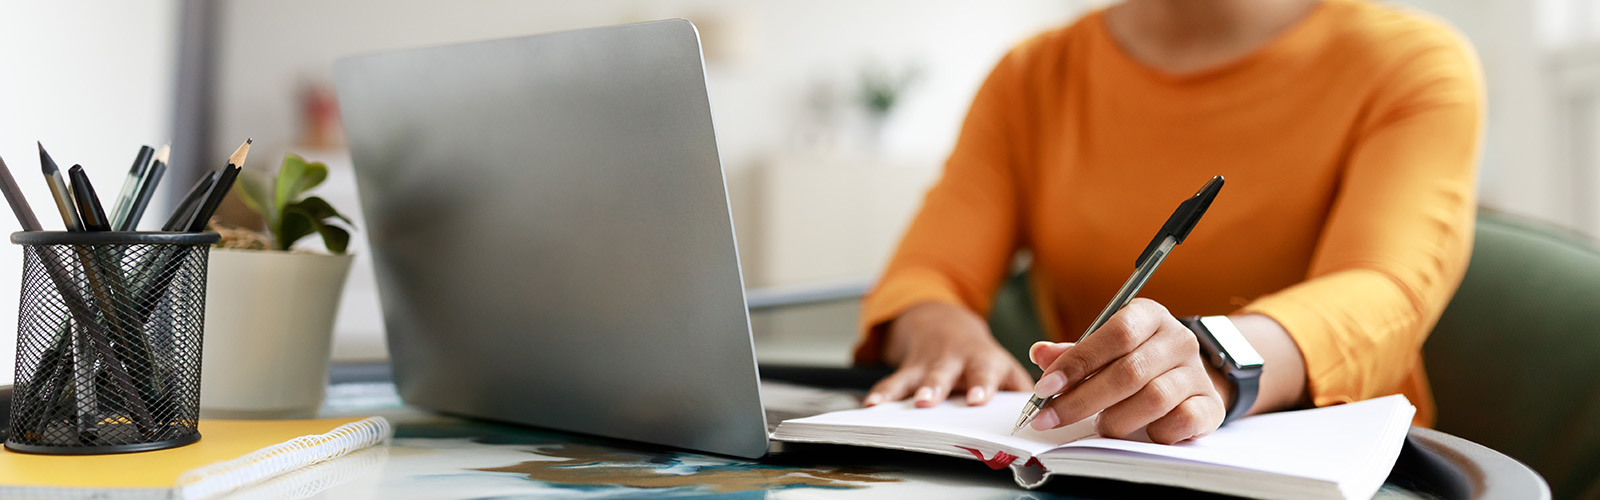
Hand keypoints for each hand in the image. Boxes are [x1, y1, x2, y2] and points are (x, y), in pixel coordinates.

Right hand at [865, 302, 1033, 407]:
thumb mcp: (1005, 364)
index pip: (985, 372)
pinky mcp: (908, 367)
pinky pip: (893, 380)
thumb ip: (1021, 387)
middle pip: (944, 373)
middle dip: (936, 387)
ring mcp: (929, 363)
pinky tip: (872, 405)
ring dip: (909, 390)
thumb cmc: (980, 356)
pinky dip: (882, 392)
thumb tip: (1045, 409)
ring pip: (917, 377)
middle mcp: (955, 359)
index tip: (977, 400)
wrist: (944, 323)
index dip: (981, 385)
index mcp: (984, 359)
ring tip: (903, 404)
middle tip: (928, 402)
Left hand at [1027, 298, 1226, 443]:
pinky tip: (1139, 432)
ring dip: (1116, 419)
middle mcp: (1177, 339)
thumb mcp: (1104, 348)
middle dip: (1081, 401)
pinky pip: (1181, 422)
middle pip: (1128, 372)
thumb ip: (1073, 353)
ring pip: (1153, 399)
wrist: (1187, 376)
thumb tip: (1039, 353)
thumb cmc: (1136, 360)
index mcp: (1149, 315)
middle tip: (1050, 419)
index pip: (1115, 335)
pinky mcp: (1211, 405)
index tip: (1045, 388)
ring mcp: (1197, 372)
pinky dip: (1154, 432)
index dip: (1077, 363)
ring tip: (1100, 424)